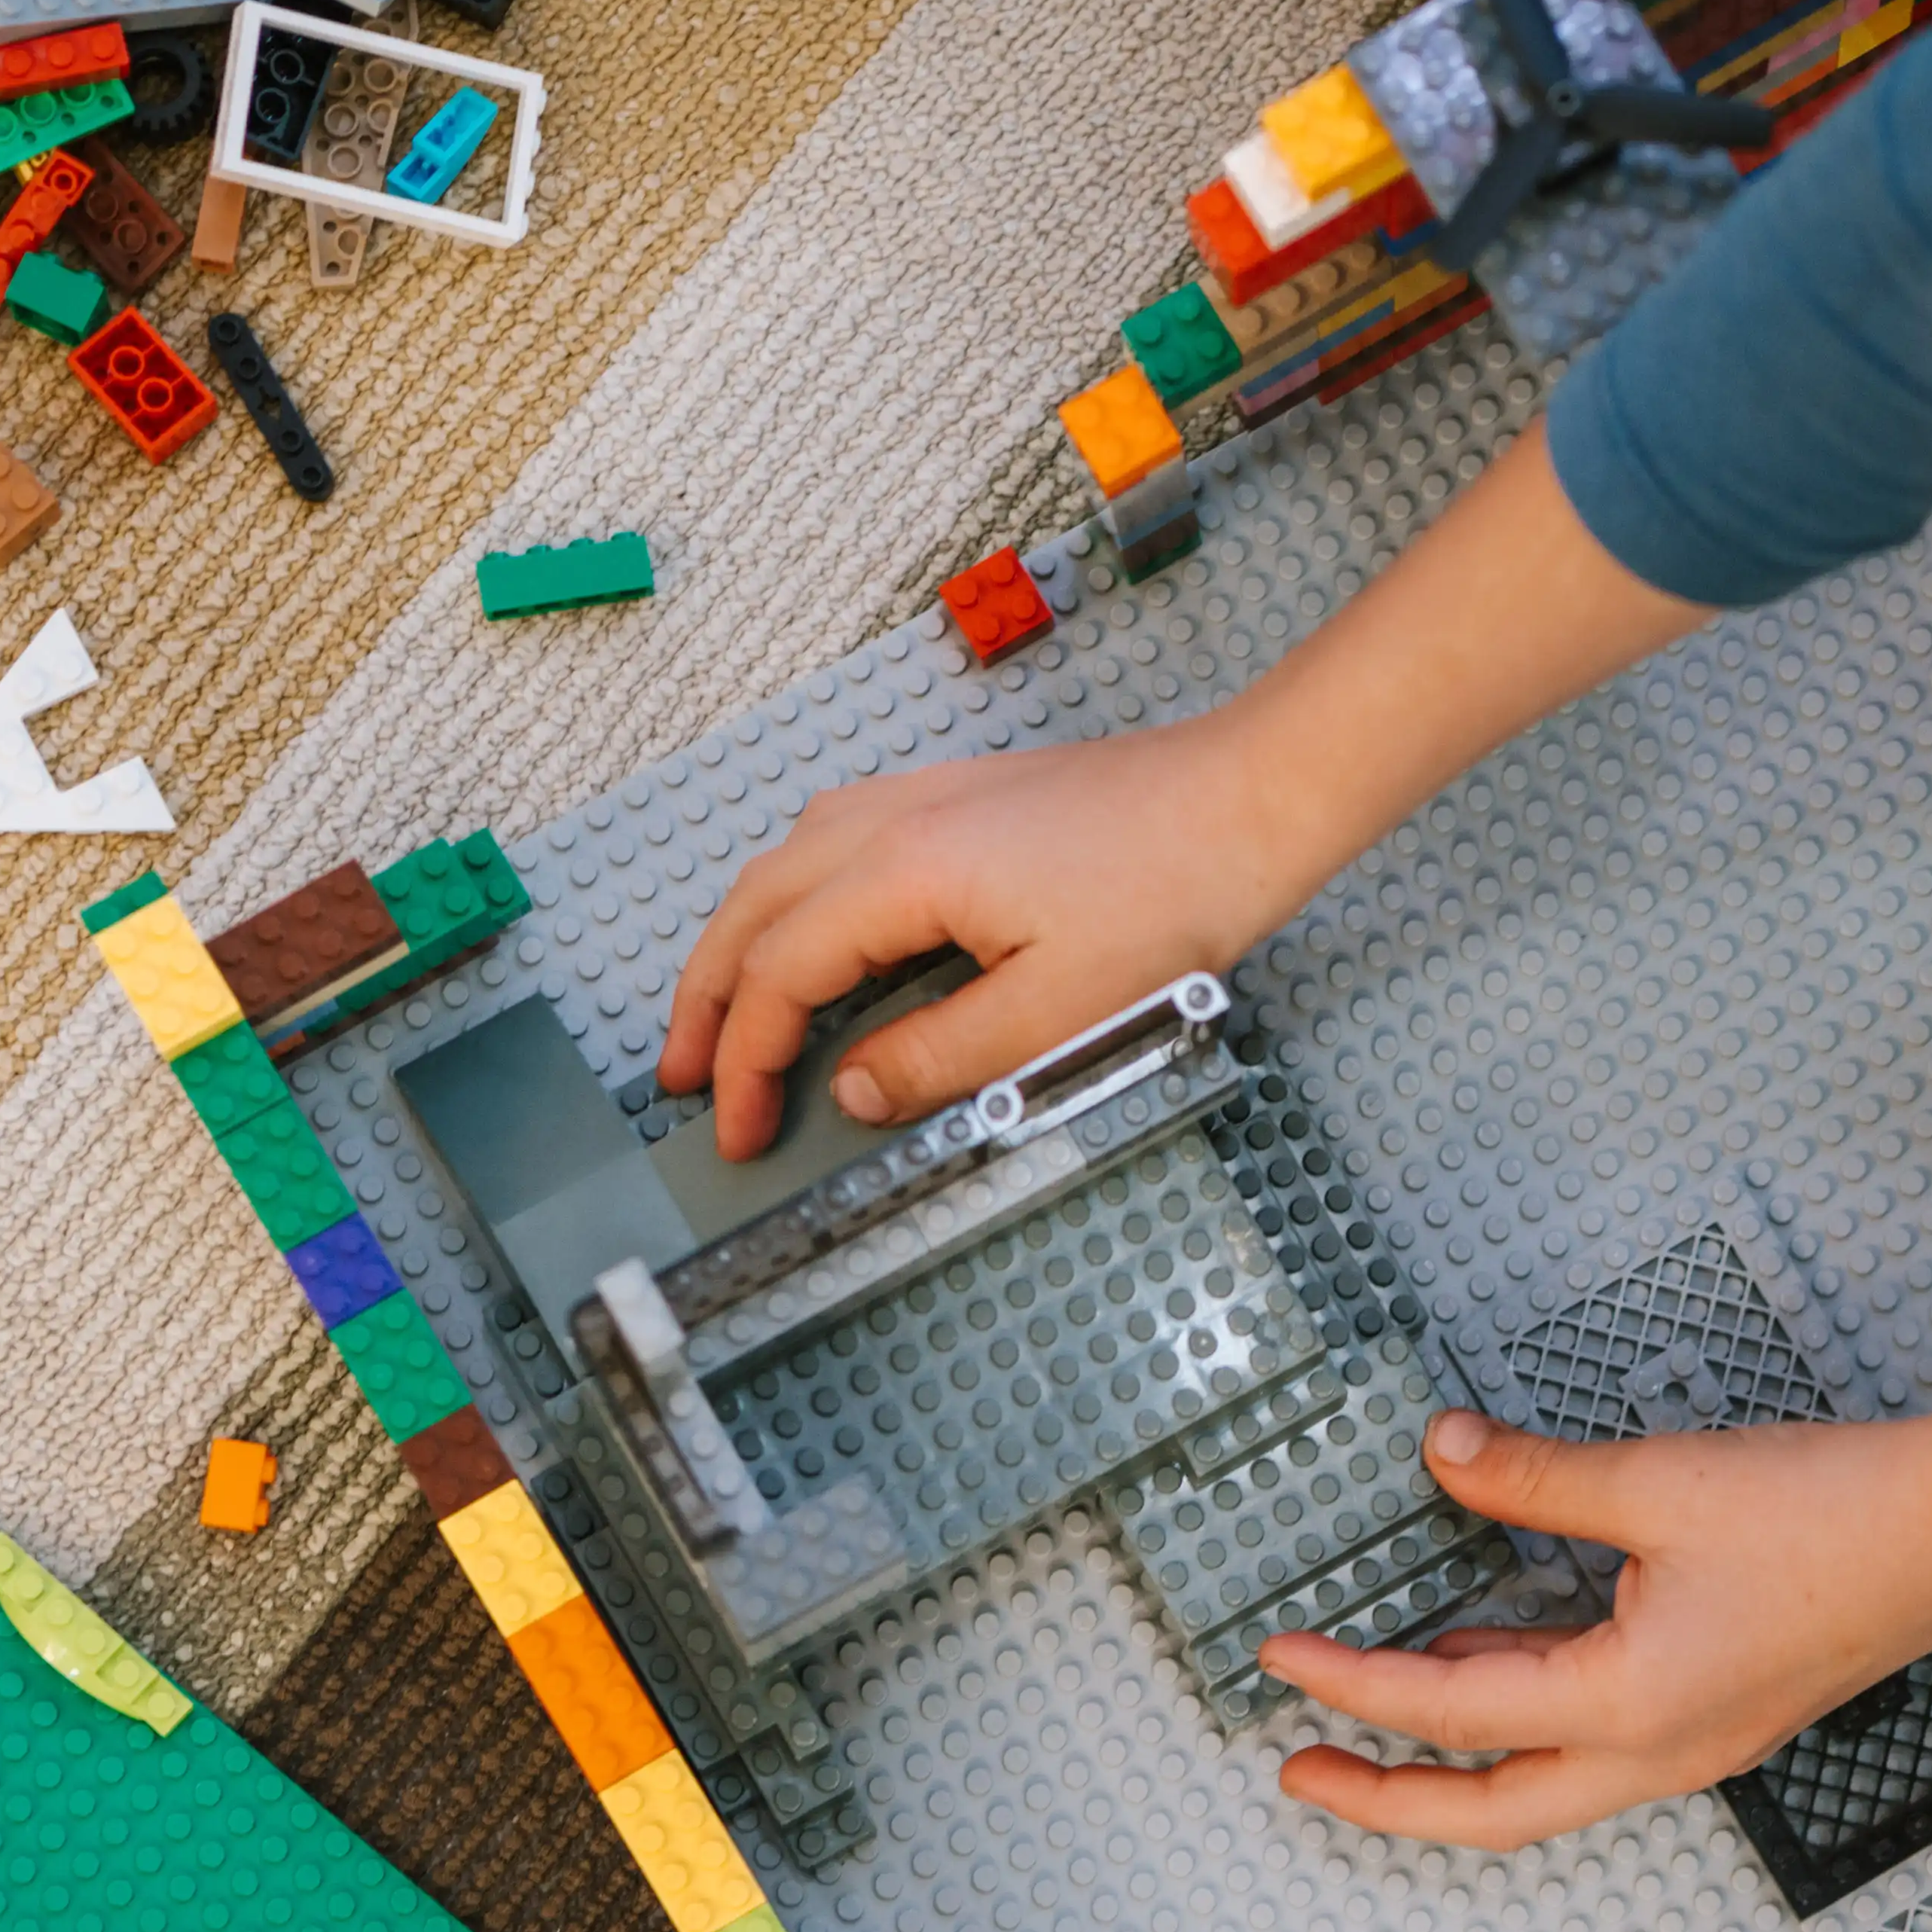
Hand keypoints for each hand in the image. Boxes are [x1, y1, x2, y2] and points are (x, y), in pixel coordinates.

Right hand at [663, 427, 1720, 1157]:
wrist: (1248, 798)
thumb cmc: (1176, 893)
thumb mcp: (1060, 1010)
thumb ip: (943, 1058)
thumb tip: (853, 1090)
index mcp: (903, 871)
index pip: (782, 975)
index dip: (748, 1064)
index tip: (741, 1134)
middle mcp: (891, 819)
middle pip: (752, 909)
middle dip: (707, 1001)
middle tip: (684, 1081)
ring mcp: (922, 797)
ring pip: (782, 867)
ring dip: (740, 945)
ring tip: (722, 1018)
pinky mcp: (957, 798)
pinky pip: (831, 844)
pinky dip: (790, 901)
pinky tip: (806, 935)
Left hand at [1265, 1411, 1931, 1846]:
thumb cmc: (1837, 1515)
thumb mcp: (1659, 1480)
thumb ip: (1534, 1477)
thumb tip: (1443, 1453)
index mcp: (1632, 1708)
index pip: (1452, 1713)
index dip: (1352, 1683)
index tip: (1280, 1659)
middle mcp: (1660, 1752)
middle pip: (1490, 1812)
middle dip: (1386, 1797)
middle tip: (1299, 1769)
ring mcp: (1696, 1742)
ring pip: (1545, 1784)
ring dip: (1456, 1761)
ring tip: (1378, 1717)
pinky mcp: (1720, 1711)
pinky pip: (1593, 1742)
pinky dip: (1523, 1720)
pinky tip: (1491, 1663)